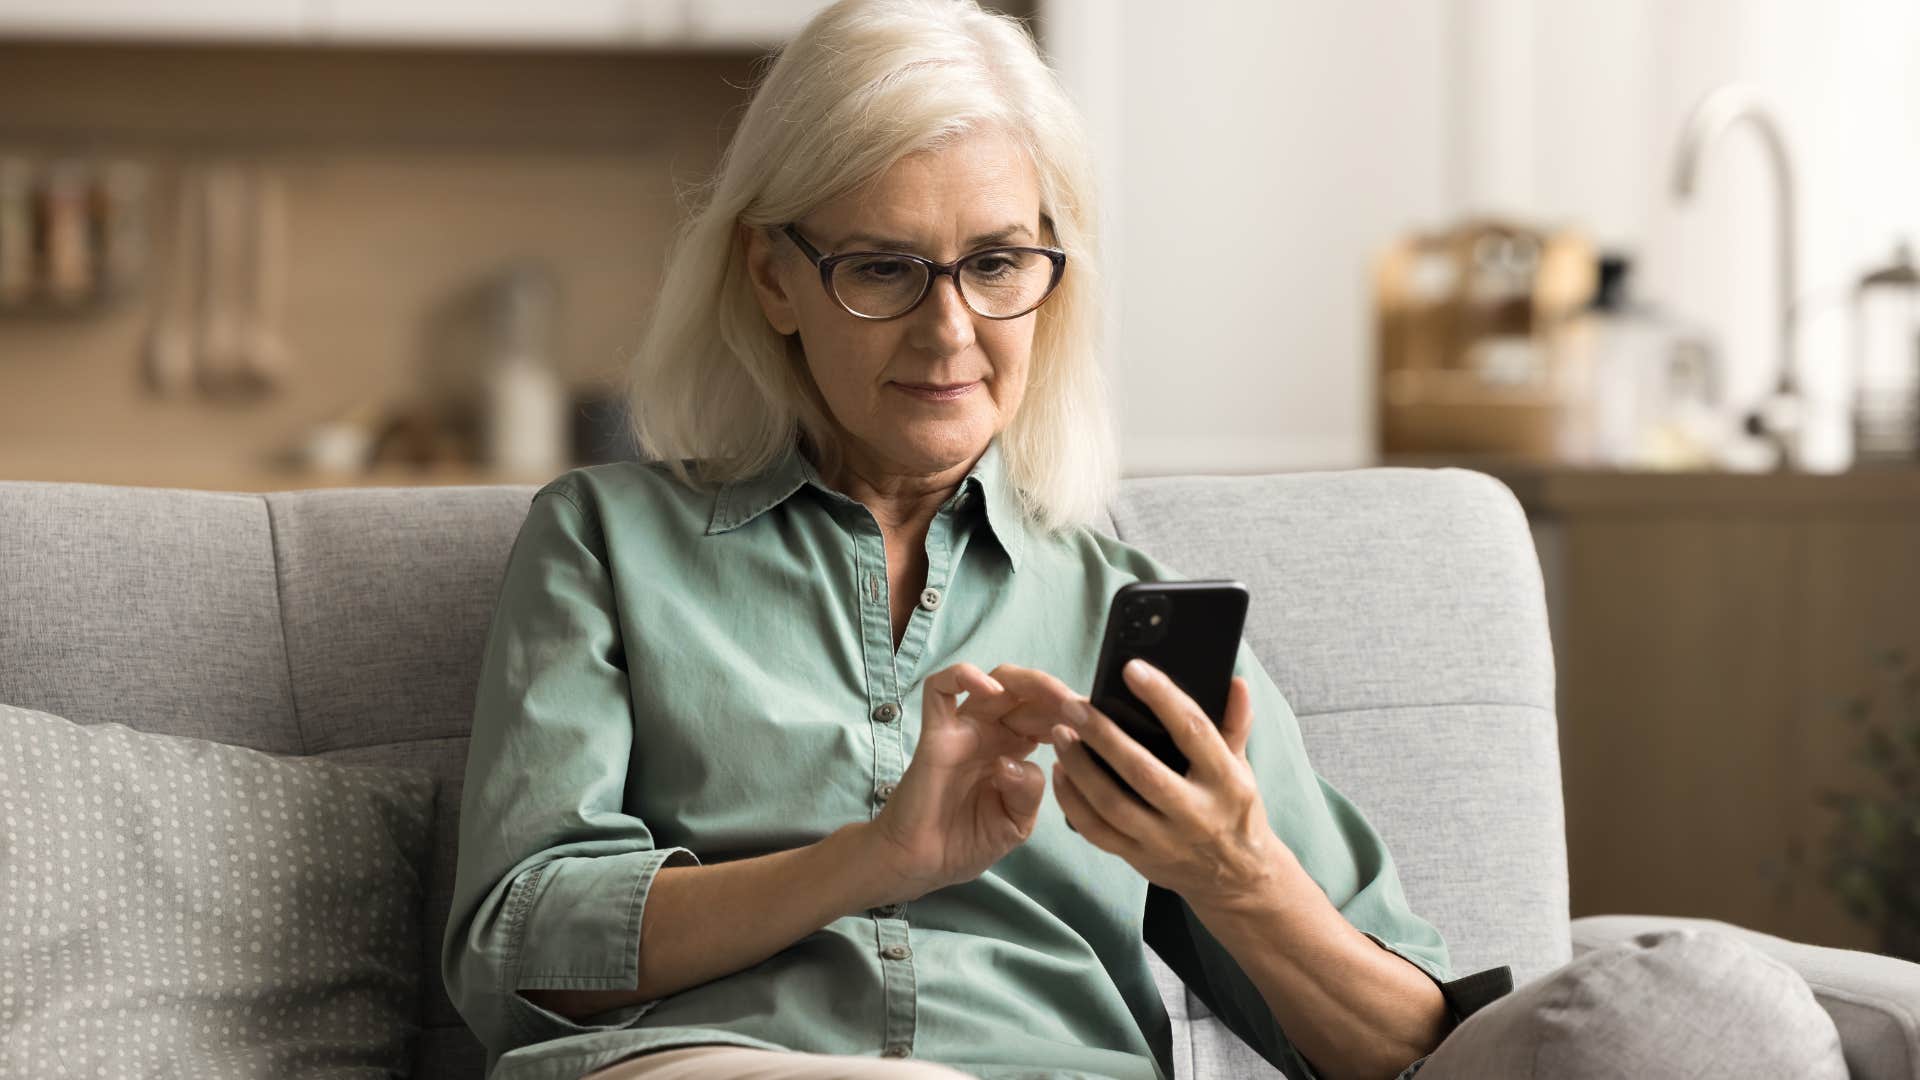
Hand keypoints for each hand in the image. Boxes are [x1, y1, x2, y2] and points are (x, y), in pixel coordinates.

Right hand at [868, 662, 1058, 901]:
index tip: (1100, 723)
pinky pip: (940, 689)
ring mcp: (964, 729)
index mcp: (1015, 750)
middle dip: (1059, 696)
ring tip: (1052, 696)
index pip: (1049, 716)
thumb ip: (1028, 793)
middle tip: (1082, 707)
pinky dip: (963, 676)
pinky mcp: (935, 733)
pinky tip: (991, 689)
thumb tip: (1017, 761)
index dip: (1074, 715)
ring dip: (1028, 682)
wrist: (921, 865)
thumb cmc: (965, 842)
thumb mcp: (1015, 824)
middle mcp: (992, 733)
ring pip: (994, 680)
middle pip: (1028, 694)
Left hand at [1051, 658, 1296, 912]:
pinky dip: (1073, 803)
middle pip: (1142, 771)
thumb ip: (1234, 723)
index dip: (1162, 697)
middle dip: (1104, 736)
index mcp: (1226, 782)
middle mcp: (1196, 814)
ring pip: (1113, 805)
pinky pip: (1098, 832)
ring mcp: (1165, 841)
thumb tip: (1234, 681)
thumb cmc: (1234, 809)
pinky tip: (1060, 774)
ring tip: (1060, 734)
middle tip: (1074, 706)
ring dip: (1081, 767)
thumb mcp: (1242, 766)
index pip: (1193, 731)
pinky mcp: (1141, 859)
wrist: (1236, 877)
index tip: (1132, 669)